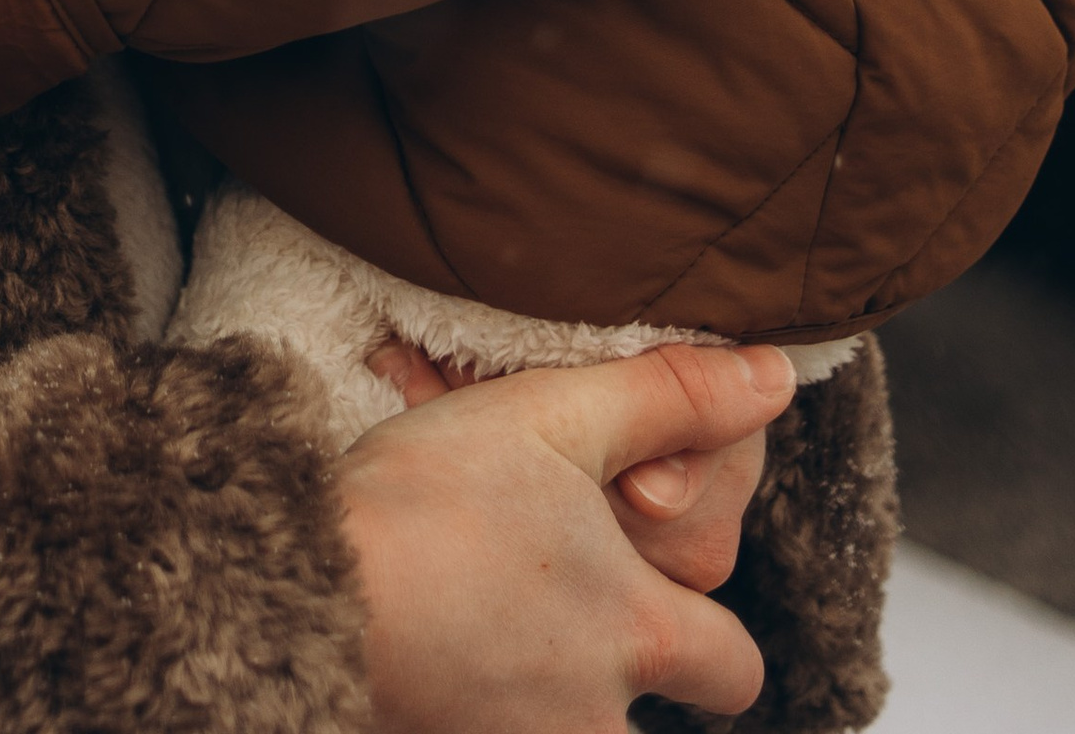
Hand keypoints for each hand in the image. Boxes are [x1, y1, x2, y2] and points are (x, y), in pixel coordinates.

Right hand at [337, 340, 794, 730]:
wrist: (298, 586)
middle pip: (657, 727)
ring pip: (577, 728)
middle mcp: (596, 719)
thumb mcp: (551, 416)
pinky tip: (447, 646)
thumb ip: (668, 397)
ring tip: (492, 618)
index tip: (655, 587)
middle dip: (629, 676)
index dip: (709, 630)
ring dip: (550, 686)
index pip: (736, 668)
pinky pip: (498, 731)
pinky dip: (486, 697)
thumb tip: (776, 375)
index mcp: (637, 632)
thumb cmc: (426, 500)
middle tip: (562, 608)